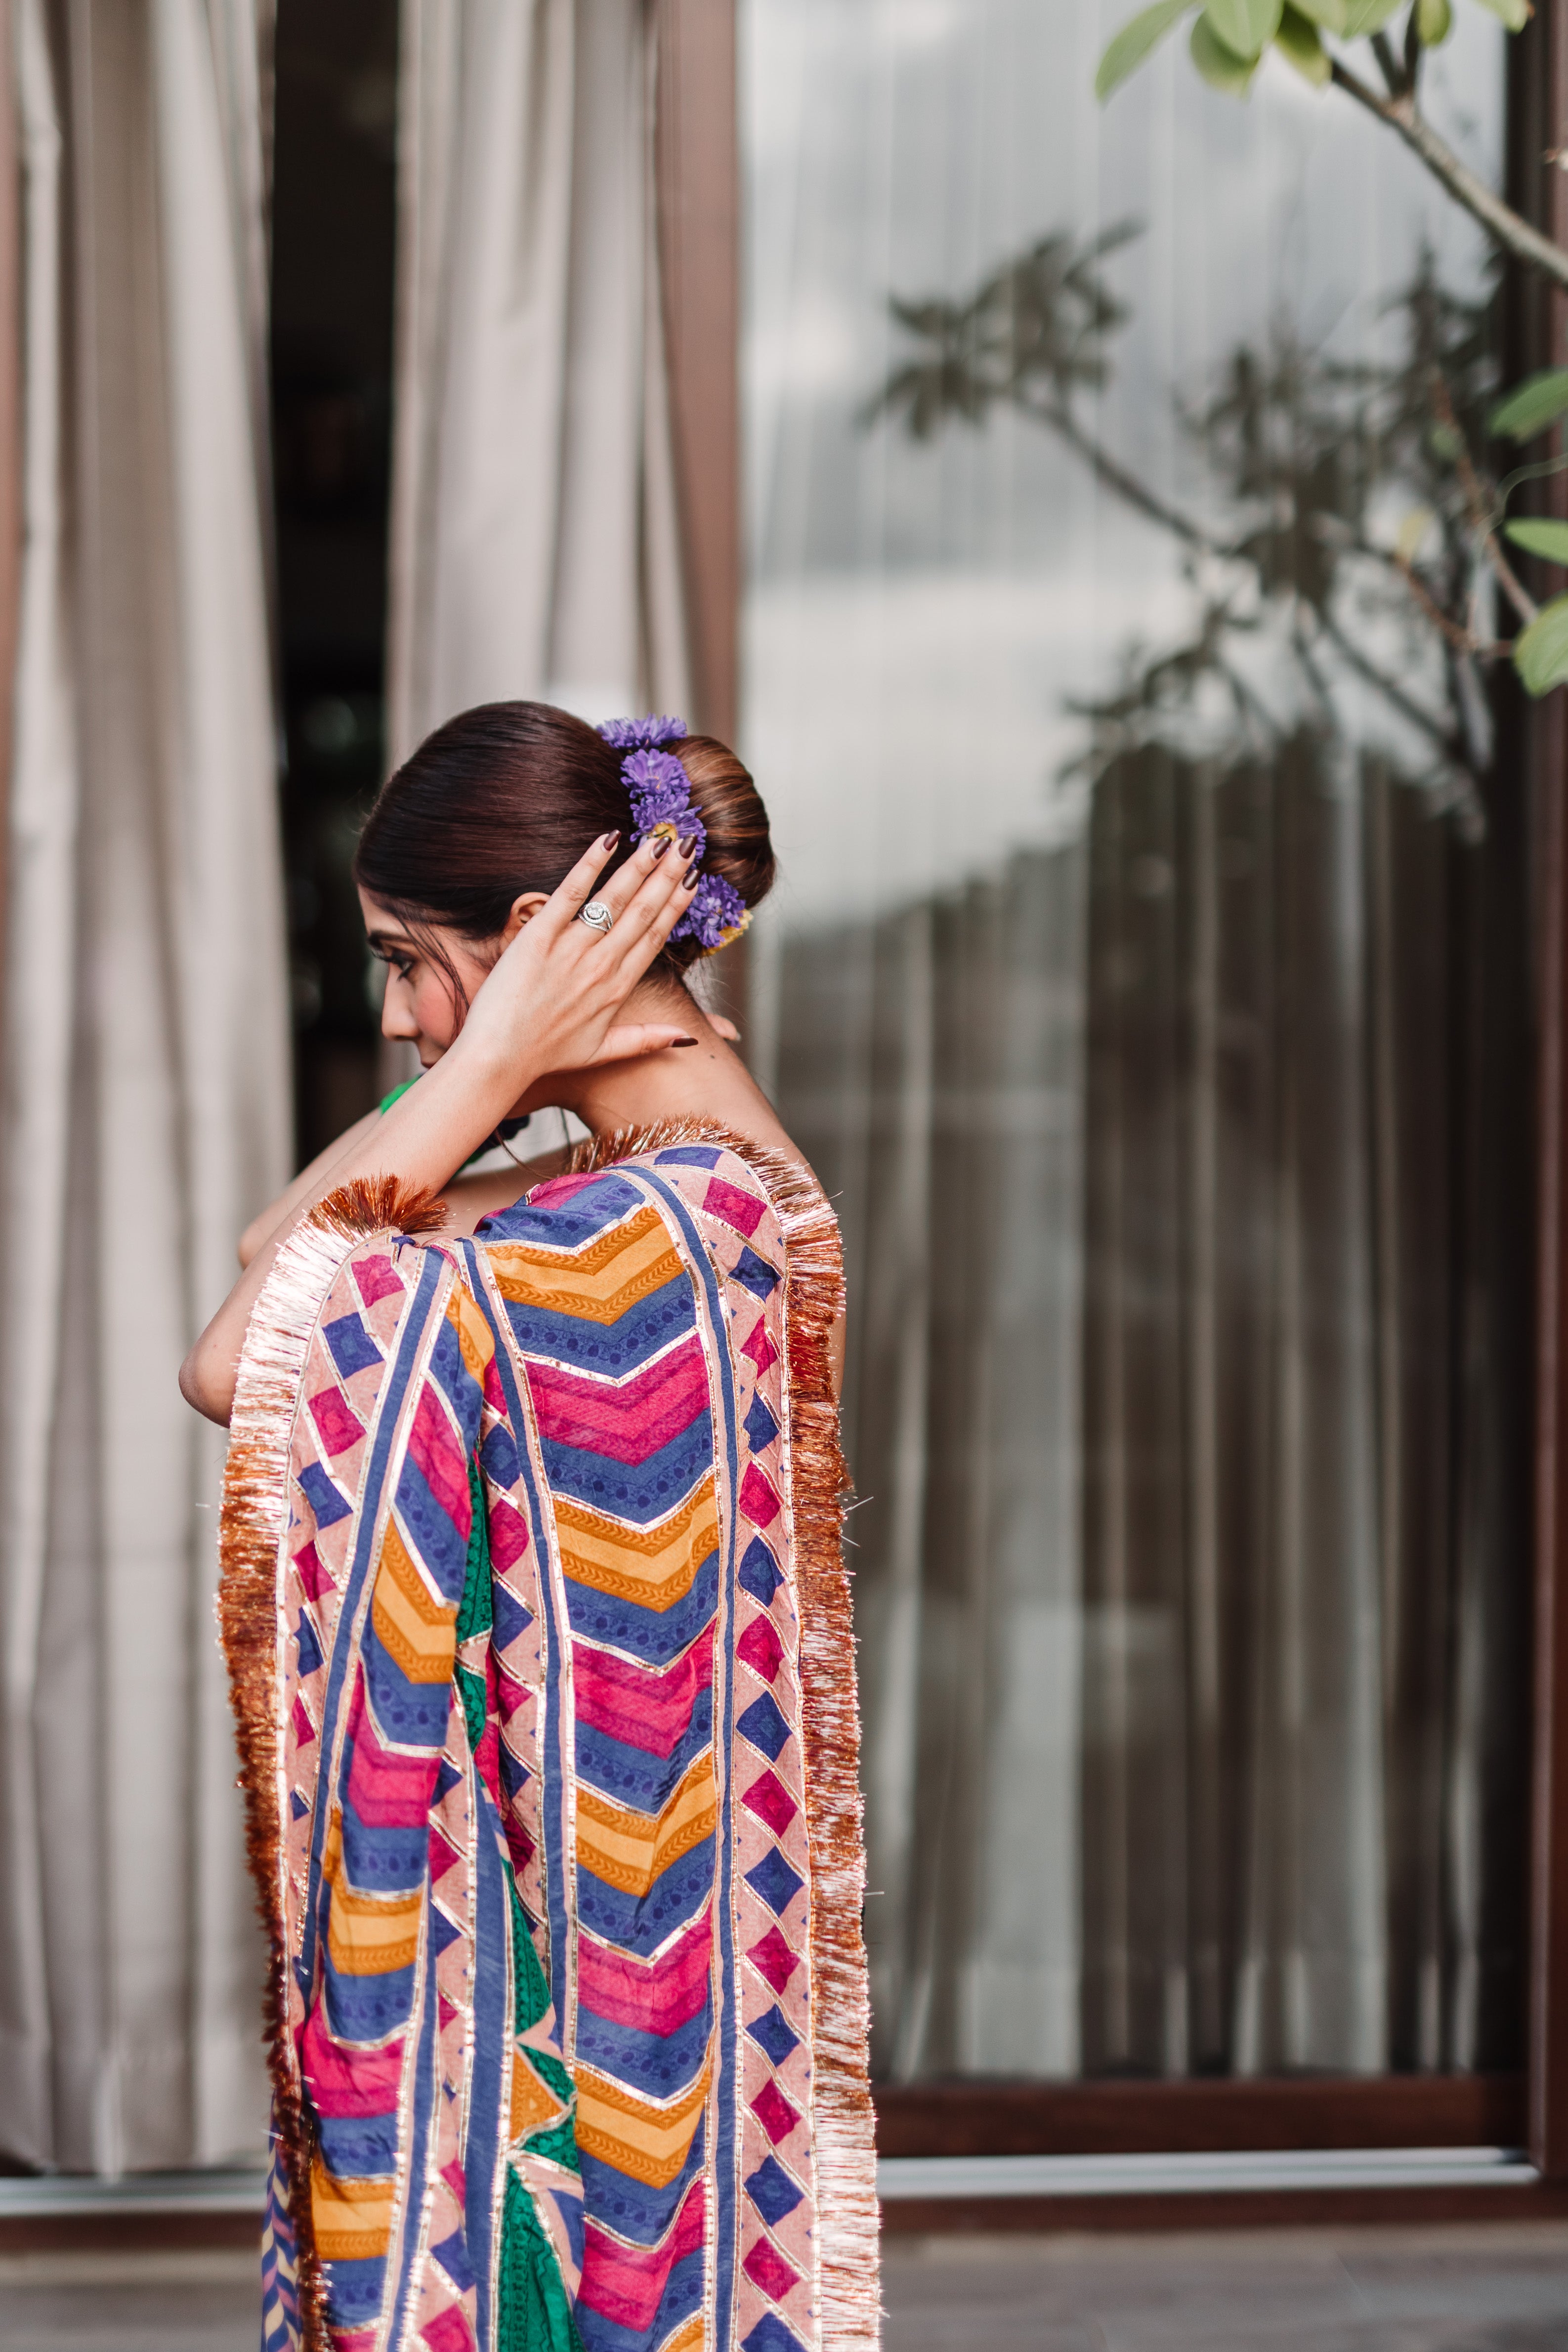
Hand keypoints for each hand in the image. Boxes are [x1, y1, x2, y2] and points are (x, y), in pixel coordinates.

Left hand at [456, 830, 699, 1084]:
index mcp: (618, 988)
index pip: (655, 935)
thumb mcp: (602, 1052)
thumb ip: (647, 1039)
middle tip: (688, 843)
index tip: (693, 878)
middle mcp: (601, 965)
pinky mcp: (538, 938)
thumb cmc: (546, 1056)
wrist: (498, 1059)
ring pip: (615, 899)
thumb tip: (688, 1039)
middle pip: (643, 911)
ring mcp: (571, 950)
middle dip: (668, 874)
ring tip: (661, 837)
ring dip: (640, 865)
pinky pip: (569, 893)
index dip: (677, 904)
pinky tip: (609, 839)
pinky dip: (589, 864)